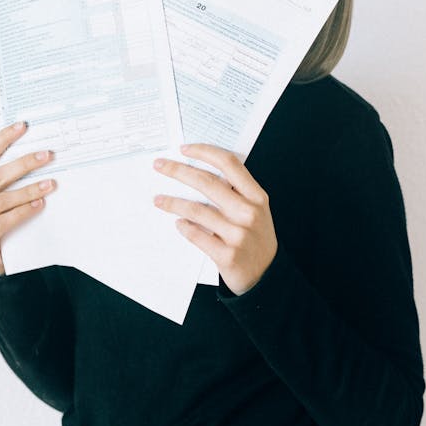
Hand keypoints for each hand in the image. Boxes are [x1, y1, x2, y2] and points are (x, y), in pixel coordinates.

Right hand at [0, 122, 54, 275]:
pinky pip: (2, 223)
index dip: (2, 139)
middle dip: (24, 164)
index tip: (22, 126)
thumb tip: (35, 151)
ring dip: (28, 191)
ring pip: (0, 201)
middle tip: (47, 156)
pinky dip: (23, 213)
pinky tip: (39, 206)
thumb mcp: (0, 196)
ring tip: (49, 185)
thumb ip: (6, 178)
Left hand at [153, 144, 277, 295]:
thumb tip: (199, 172)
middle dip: (179, 171)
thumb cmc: (256, 238)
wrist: (267, 275)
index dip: (205, 152)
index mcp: (256, 196)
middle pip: (208, 183)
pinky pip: (197, 236)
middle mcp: (248, 212)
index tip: (185, 149)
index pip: (229, 164)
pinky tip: (178, 223)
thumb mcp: (256, 210)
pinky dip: (184, 227)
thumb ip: (236, 192)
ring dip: (173, 203)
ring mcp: (238, 234)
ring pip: (197, 210)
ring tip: (159, 199)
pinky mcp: (227, 255)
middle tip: (161, 165)